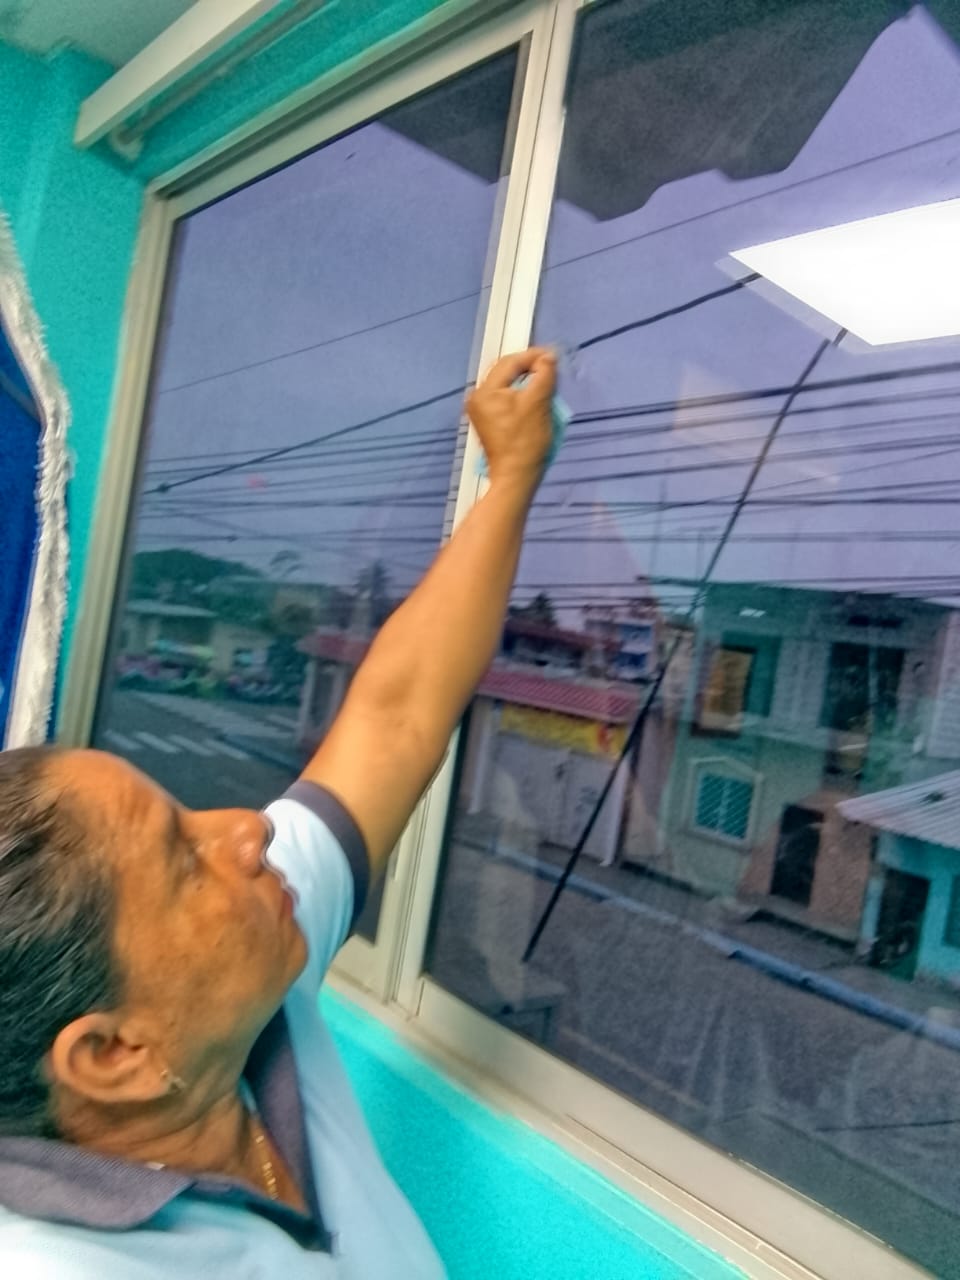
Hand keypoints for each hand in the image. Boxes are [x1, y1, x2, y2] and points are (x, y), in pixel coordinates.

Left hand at [466, 348, 556, 485]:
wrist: (516, 476)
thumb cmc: (526, 441)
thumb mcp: (539, 403)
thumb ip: (544, 374)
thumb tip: (547, 357)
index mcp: (485, 391)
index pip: (510, 362)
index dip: (533, 356)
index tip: (553, 357)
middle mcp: (477, 398)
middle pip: (506, 372)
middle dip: (528, 368)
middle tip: (550, 368)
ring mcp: (481, 411)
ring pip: (506, 385)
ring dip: (526, 381)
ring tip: (545, 381)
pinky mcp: (488, 421)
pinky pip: (505, 399)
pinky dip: (520, 395)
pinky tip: (534, 398)